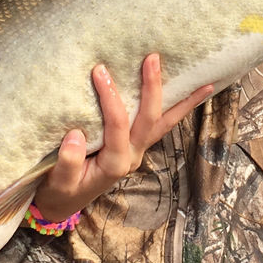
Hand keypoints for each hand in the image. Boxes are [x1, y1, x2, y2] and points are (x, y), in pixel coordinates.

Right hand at [30, 54, 214, 223]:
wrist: (60, 204)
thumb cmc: (56, 191)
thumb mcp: (56, 183)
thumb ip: (67, 163)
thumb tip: (75, 135)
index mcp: (114, 164)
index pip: (118, 126)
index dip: (110, 98)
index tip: (99, 71)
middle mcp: (131, 156)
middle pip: (150, 120)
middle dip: (153, 89)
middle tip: (152, 58)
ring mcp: (136, 151)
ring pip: (163, 125)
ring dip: (183, 103)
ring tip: (206, 83)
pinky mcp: (134, 146)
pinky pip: (159, 127)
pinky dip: (175, 110)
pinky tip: (189, 94)